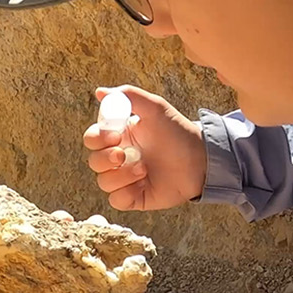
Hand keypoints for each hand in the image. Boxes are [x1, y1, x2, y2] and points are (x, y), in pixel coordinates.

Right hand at [84, 85, 207, 210]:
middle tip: (123, 154)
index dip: (97, 138)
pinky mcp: (135, 197)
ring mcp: (126, 179)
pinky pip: (116, 200)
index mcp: (119, 136)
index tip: (115, 136)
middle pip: (93, 161)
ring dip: (120, 176)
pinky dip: (124, 193)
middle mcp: (120, 158)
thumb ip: (128, 96)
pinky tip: (142, 183)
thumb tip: (99, 92)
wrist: (200, 159)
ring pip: (103, 182)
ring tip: (143, 169)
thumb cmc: (178, 132)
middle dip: (105, 158)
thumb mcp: (155, 108)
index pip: (92, 138)